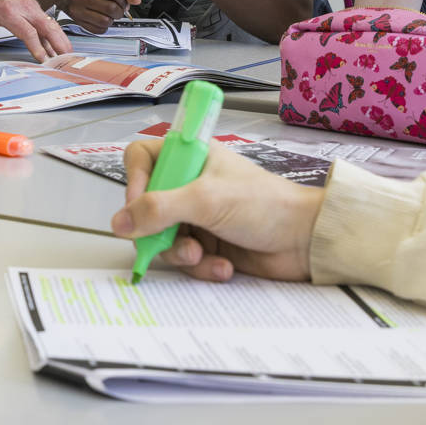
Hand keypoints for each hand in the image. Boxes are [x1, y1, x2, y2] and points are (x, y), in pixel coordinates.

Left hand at [0, 0, 70, 60]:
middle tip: (65, 59)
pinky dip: (55, 35)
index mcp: (10, 13)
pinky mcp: (36, 8)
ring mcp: (33, 8)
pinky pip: (48, 23)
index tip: (42, 58)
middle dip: (58, 44)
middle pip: (47, 28)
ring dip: (61, 40)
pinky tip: (57, 47)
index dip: (36, 46)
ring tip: (68, 55)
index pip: (27, 32)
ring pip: (51, 25)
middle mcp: (25, 10)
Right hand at [63, 0, 140, 33]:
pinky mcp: (80, 23)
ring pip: (106, 21)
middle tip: (118, 9)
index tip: (124, 1)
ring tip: (109, 15)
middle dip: (120, 11)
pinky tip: (102, 19)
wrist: (66, 0)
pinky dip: (105, 26)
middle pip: (111, 8)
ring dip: (112, 20)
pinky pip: (99, 29)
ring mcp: (78, 11)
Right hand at [110, 140, 325, 282]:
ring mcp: (198, 216)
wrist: (305, 242)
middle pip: (145, 207)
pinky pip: (185, 259)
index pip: (141, 159)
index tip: (139, 206)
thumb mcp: (206, 200)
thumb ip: (159, 209)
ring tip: (204, 254)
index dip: (135, 182)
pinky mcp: (208, 245)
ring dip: (181, 253)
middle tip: (175, 240)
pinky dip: (201, 266)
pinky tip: (223, 266)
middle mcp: (190, 184)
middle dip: (158, 230)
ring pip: (162, 238)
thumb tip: (120, 222)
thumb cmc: (266, 205)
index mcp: (191, 158)